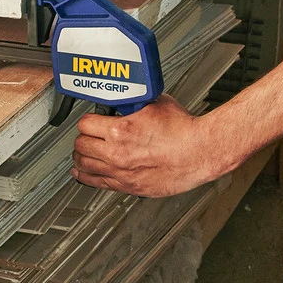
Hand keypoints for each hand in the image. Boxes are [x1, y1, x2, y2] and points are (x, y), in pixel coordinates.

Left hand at [71, 96, 233, 197]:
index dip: (87, 120)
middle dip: (83, 138)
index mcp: (121, 130)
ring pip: (85, 166)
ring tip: (82, 153)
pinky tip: (83, 174)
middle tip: (88, 135)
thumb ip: (132, 101)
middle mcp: (118, 154)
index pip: (84, 125)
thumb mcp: (153, 102)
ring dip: (82, 157)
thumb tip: (123, 96)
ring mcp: (123, 173)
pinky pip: (98, 184)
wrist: (201, 152)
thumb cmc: (183, 129)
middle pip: (81, 145)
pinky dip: (86, 178)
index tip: (91, 120)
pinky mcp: (131, 187)